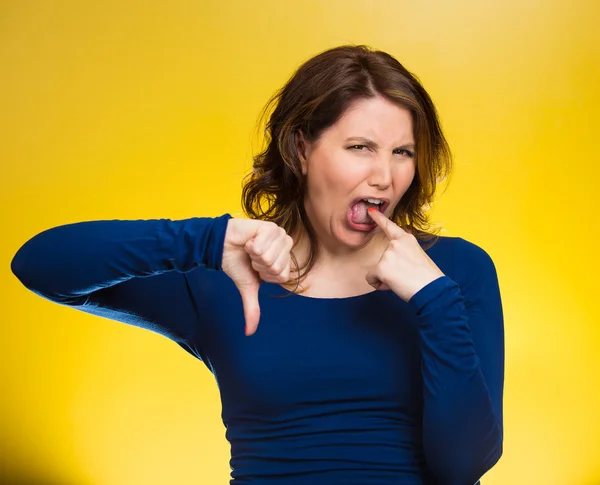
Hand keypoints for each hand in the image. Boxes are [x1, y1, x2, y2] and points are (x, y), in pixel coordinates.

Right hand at [221, 218, 292, 335]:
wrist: (221, 246)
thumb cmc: (237, 263)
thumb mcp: (247, 288)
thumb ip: (252, 309)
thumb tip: (249, 332)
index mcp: (284, 260)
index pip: (282, 275)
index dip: (265, 274)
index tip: (256, 267)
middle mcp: (285, 246)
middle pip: (277, 266)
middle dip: (259, 265)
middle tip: (252, 257)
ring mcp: (279, 235)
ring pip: (271, 256)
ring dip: (255, 255)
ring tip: (250, 249)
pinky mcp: (270, 226)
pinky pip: (263, 244)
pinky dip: (252, 246)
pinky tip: (249, 241)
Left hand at [365, 209, 445, 301]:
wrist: (432, 289)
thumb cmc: (427, 278)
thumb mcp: (417, 256)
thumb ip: (402, 254)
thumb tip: (393, 265)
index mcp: (406, 239)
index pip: (389, 226)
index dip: (378, 218)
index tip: (370, 211)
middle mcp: (395, 244)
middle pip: (382, 258)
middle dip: (389, 269)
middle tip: (405, 275)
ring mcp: (387, 254)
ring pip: (376, 269)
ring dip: (385, 277)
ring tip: (402, 281)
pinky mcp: (381, 267)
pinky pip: (371, 278)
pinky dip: (378, 284)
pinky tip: (392, 285)